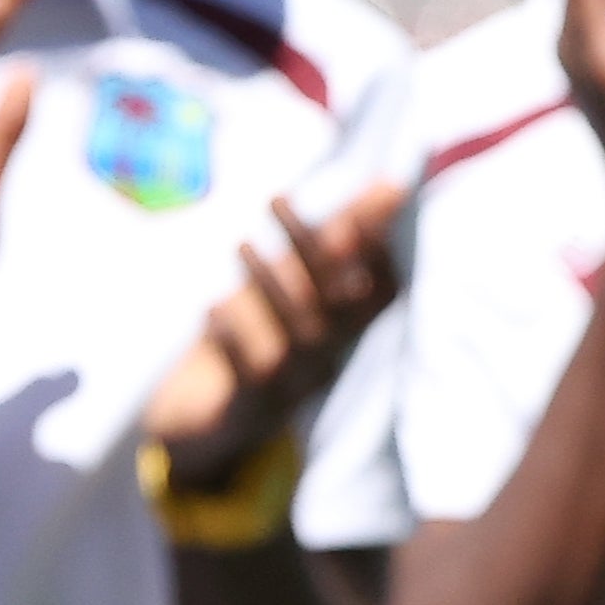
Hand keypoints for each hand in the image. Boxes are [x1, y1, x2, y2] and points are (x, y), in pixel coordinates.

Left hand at [141, 183, 404, 489]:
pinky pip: (248, 375)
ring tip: (242, 243)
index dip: (374, 247)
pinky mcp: (253, 407)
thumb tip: (391, 183)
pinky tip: (213, 308)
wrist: (218, 421)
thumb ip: (348, 235)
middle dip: (308, 247)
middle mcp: (334, 354)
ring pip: (294, 333)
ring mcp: (297, 383)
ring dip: (269, 285)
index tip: (364, 205)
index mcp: (351, 326)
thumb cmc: (273, 331)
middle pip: (332, 299)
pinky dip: (233, 341)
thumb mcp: (307, 281)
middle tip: (275, 199)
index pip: (379, 285)